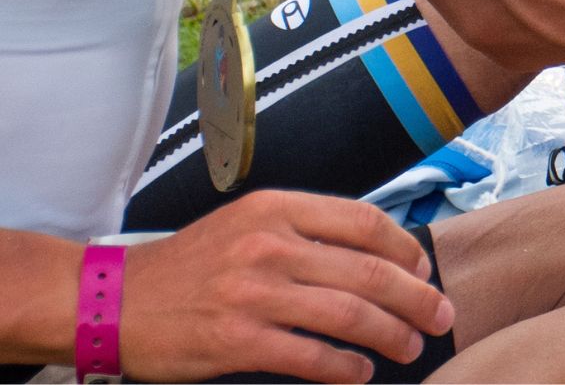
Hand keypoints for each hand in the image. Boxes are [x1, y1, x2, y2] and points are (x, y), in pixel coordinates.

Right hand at [118, 189, 452, 382]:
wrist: (110, 302)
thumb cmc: (189, 268)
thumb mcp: (247, 226)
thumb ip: (306, 233)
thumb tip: (379, 255)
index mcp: (276, 209)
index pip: (365, 222)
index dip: (405, 250)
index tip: (424, 271)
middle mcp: (268, 245)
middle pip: (368, 271)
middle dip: (416, 298)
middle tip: (440, 317)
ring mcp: (252, 293)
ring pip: (349, 314)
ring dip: (391, 335)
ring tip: (409, 348)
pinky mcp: (235, 340)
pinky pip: (310, 356)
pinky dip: (345, 368)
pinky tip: (360, 373)